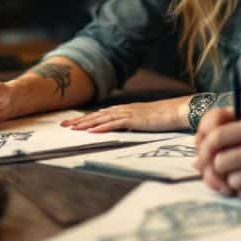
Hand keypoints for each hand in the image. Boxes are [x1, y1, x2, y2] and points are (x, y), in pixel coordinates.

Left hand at [61, 97, 186, 132]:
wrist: (177, 110)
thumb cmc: (163, 117)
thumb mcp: (143, 120)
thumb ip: (131, 123)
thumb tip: (121, 130)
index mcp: (125, 109)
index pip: (101, 114)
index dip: (85, 118)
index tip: (71, 123)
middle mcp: (124, 109)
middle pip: (97, 115)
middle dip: (79, 121)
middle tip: (63, 126)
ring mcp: (128, 113)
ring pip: (102, 118)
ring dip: (87, 123)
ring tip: (73, 129)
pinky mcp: (135, 120)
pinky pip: (115, 123)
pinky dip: (103, 127)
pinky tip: (92, 131)